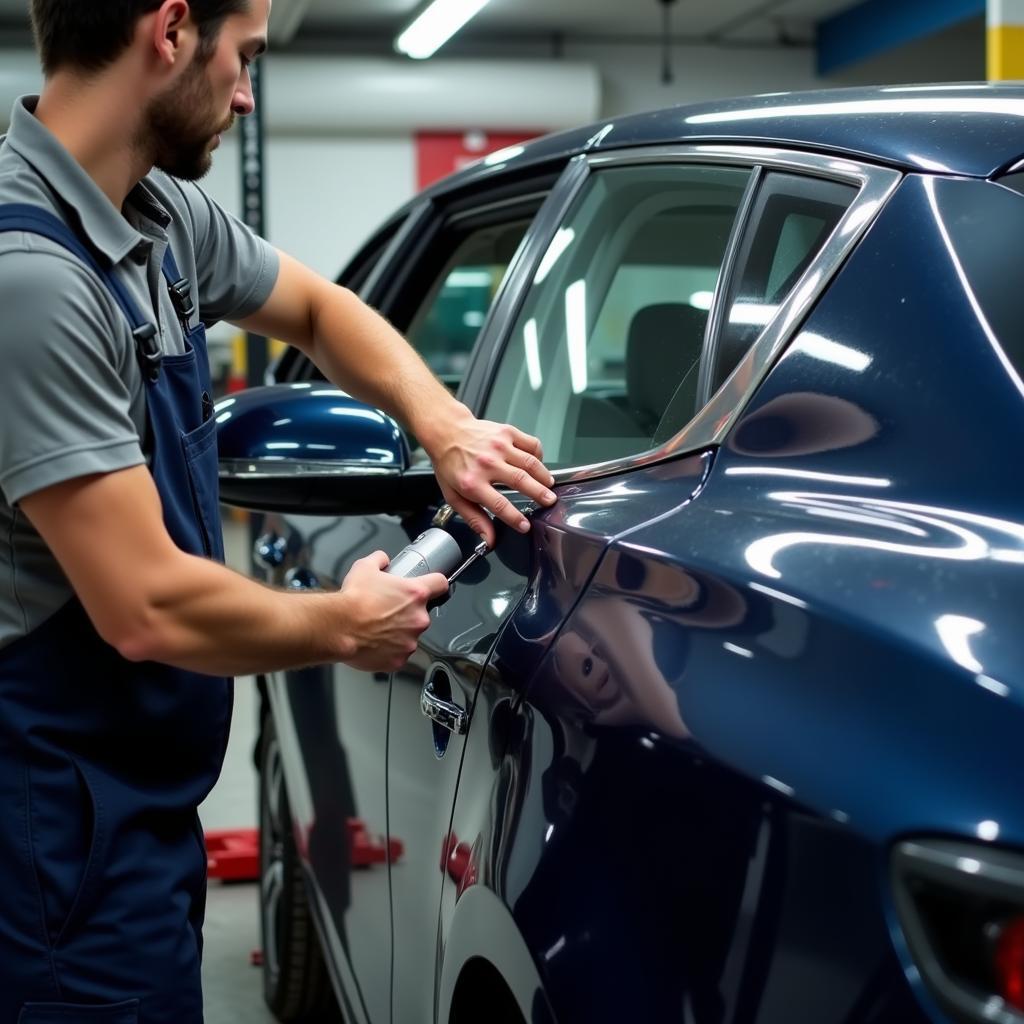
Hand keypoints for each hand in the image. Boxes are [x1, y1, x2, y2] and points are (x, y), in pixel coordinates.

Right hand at [336, 551, 447, 670]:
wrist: (338, 627)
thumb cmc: (352, 600)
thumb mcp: (364, 567)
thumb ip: (379, 559)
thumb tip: (382, 559)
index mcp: (415, 594)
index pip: (440, 584)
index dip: (435, 584)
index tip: (432, 587)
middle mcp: (418, 618)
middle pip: (421, 613)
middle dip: (407, 613)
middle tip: (387, 611)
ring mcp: (410, 641)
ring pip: (410, 635)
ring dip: (399, 632)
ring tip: (378, 628)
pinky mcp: (399, 660)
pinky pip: (398, 654)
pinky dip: (389, 650)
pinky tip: (375, 643)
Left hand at [424, 408, 556, 546]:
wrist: (446, 431)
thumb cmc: (450, 463)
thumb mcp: (454, 496)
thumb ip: (474, 518)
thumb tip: (489, 539)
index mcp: (472, 482)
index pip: (499, 504)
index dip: (515, 518)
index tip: (526, 526)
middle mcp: (487, 463)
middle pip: (521, 481)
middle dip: (539, 494)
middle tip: (549, 501)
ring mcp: (498, 446)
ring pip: (530, 463)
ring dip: (543, 476)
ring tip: (549, 485)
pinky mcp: (507, 432)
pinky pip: (531, 444)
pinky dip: (539, 455)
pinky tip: (538, 464)